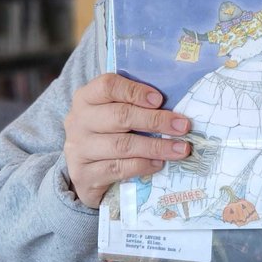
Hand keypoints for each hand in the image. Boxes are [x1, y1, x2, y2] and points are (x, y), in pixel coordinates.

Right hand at [63, 73, 191, 208]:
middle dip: (156, 121)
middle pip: (120, 116)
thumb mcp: (111, 113)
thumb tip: (173, 104)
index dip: (135, 91)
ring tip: (180, 149)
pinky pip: (119, 168)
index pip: (108, 86)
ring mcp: (79, 149)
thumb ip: (133, 104)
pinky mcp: (84, 175)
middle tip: (183, 126)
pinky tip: (159, 163)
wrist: (80, 172)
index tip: (160, 99)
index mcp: (85, 98)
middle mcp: (78, 122)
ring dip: (156, 146)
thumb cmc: (105, 134)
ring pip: (122, 145)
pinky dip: (143, 165)